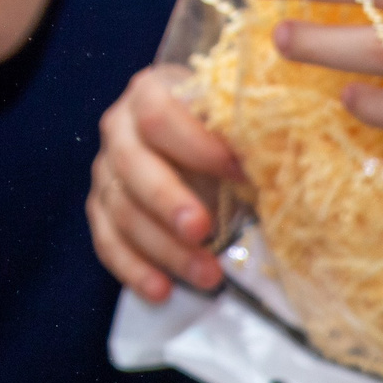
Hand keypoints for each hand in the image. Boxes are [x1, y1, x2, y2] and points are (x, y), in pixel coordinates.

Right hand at [87, 63, 241, 301]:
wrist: (193, 137)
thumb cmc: (221, 131)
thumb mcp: (237, 126)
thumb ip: (250, 139)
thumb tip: (280, 168)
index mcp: (151, 93)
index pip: (159, 115)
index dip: (197, 145)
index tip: (239, 171)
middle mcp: (119, 129)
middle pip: (133, 165)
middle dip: (169, 201)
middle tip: (203, 230)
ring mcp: (106, 171)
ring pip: (123, 211)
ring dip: (164, 248)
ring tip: (207, 275)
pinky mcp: (102, 210)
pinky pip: (108, 242)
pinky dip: (134, 269)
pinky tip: (162, 290)